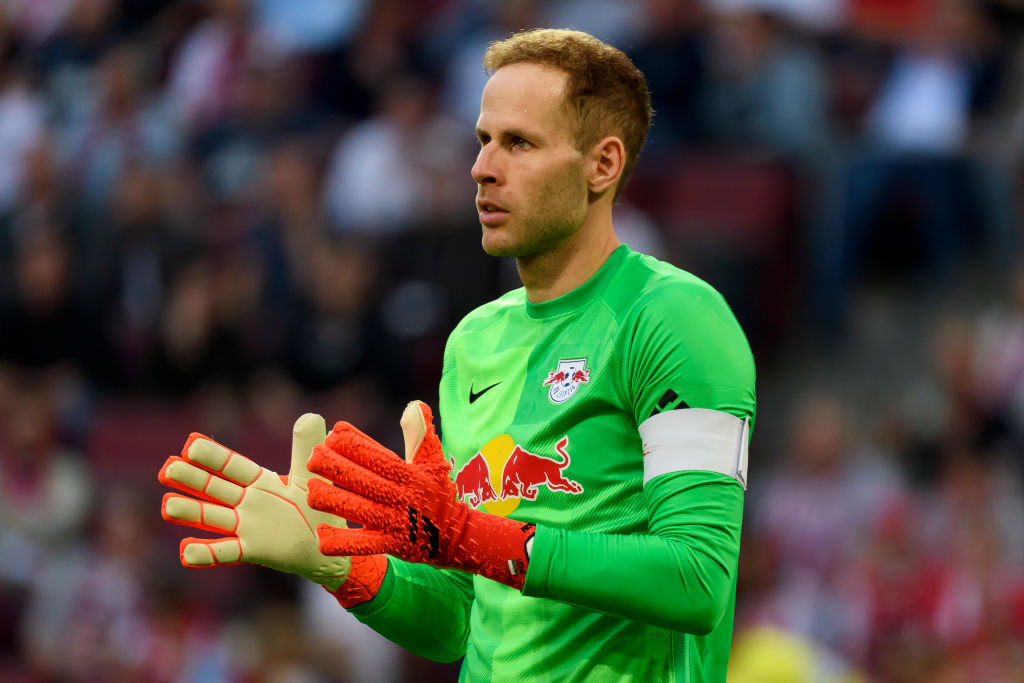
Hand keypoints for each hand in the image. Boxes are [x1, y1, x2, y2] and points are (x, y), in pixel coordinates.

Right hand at [159, 413, 350, 588]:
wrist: (329, 545)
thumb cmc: (319, 506)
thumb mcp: (312, 474)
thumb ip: (307, 446)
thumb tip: (310, 415)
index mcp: (261, 482)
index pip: (233, 466)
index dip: (213, 457)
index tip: (190, 444)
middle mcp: (248, 503)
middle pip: (215, 488)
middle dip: (192, 479)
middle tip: (167, 469)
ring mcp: (248, 527)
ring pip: (213, 517)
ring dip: (191, 513)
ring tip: (167, 507)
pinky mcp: (253, 550)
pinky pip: (226, 552)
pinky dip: (205, 553)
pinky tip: (185, 552)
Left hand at [306, 401, 533, 588]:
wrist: (455, 534)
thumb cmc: (437, 492)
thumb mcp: (433, 461)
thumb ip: (419, 434)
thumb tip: (413, 405)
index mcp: (409, 474)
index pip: (379, 455)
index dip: (356, 444)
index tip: (333, 434)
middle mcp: (401, 496)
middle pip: (364, 480)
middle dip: (336, 468)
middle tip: (312, 458)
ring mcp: (396, 522)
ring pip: (360, 510)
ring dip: (334, 500)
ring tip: (310, 491)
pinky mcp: (392, 546)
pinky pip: (363, 545)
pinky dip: (342, 542)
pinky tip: (322, 535)